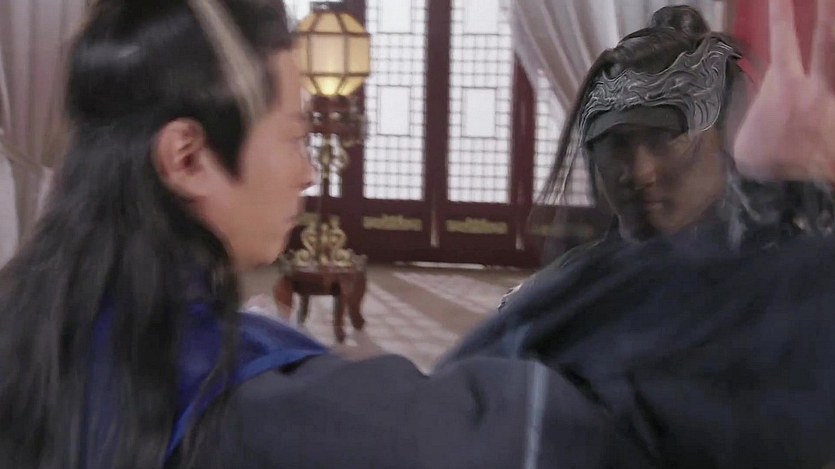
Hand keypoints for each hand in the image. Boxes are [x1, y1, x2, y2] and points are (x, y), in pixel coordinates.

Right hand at [733, 0, 834, 182]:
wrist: (794, 191)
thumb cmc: (765, 159)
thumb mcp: (744, 129)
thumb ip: (752, 102)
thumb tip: (755, 84)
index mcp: (784, 85)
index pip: (783, 37)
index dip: (781, 11)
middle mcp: (813, 85)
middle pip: (826, 36)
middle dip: (827, 10)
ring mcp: (831, 97)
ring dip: (834, 32)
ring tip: (834, 12)